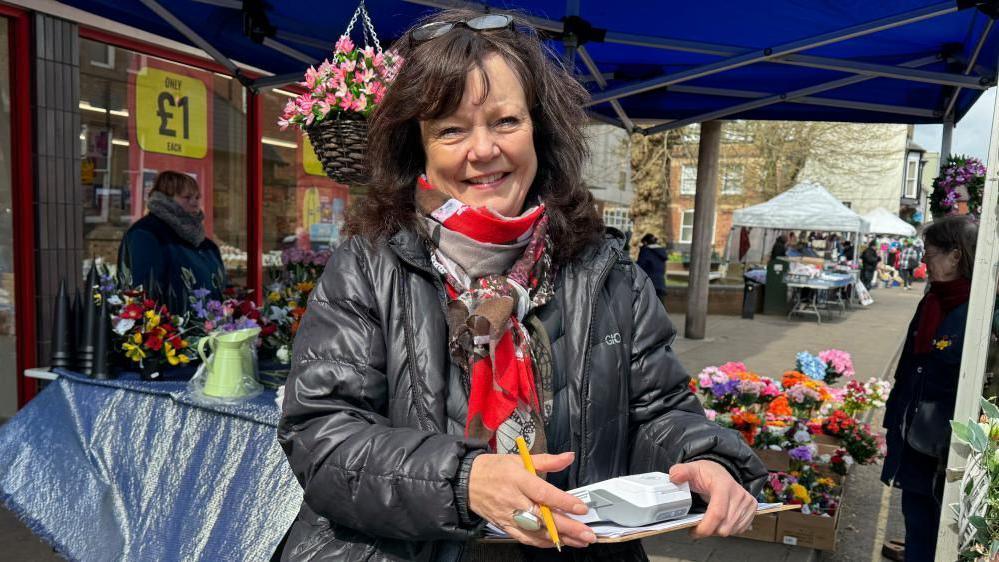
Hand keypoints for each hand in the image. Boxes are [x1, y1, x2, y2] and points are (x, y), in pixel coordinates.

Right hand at [469, 452, 596, 548]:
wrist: (466, 482)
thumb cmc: (494, 469)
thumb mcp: (519, 458)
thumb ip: (547, 460)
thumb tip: (569, 457)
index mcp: (518, 479)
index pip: (544, 493)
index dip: (564, 502)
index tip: (581, 508)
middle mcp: (514, 500)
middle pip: (544, 517)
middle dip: (568, 527)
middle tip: (588, 533)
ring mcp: (509, 516)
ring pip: (537, 532)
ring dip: (561, 538)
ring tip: (580, 541)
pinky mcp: (505, 526)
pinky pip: (526, 538)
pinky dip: (543, 543)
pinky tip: (558, 543)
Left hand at [669, 460, 756, 538]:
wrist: (719, 472)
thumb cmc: (705, 473)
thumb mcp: (691, 470)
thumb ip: (680, 472)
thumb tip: (674, 477)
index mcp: (723, 485)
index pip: (718, 513)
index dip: (705, 527)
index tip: (693, 531)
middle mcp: (739, 493)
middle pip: (725, 526)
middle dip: (709, 530)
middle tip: (699, 524)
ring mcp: (748, 502)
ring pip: (731, 530)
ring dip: (718, 530)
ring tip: (709, 520)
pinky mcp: (753, 509)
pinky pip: (739, 529)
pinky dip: (727, 528)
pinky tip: (720, 520)